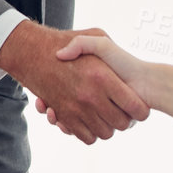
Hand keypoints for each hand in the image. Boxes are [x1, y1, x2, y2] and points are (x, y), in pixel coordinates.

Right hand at [0, 23, 147, 143]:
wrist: (31, 52)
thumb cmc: (66, 42)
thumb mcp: (95, 35)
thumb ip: (114, 47)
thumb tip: (119, 72)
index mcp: (103, 78)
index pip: (136, 108)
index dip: (141, 111)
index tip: (138, 106)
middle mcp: (91, 96)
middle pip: (122, 124)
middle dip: (126, 120)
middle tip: (122, 111)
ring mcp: (77, 109)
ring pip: (105, 133)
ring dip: (108, 127)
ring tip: (106, 115)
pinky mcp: (65, 117)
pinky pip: (86, 137)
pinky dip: (90, 133)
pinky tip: (90, 120)